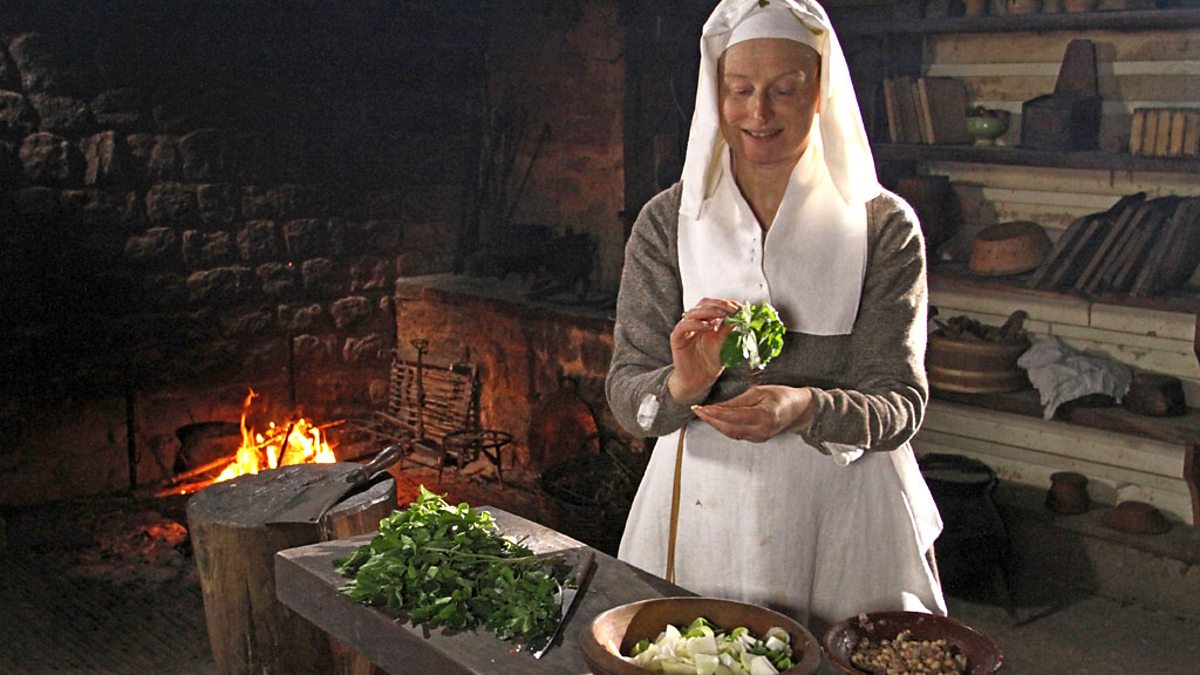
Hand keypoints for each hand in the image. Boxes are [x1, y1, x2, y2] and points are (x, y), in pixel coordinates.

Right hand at [667, 298, 739, 403]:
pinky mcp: (677, 338)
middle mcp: (695, 322)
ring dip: (710, 311)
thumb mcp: (724, 344)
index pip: (715, 305)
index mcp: (707, 321)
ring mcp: (685, 329)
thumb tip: (740, 316)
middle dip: (719, 304)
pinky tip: (708, 327)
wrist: (699, 381)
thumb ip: (729, 330)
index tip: (741, 308)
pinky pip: (683, 326)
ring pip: (693, 312)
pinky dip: (696, 323)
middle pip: (704, 304)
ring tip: (723, 315)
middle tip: (732, 309)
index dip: (727, 304)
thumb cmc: (711, 363)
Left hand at [691, 385, 813, 442]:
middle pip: (729, 430)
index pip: (734, 417)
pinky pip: (737, 434)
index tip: (702, 407)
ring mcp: (760, 437)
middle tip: (697, 411)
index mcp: (764, 415)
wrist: (800, 410)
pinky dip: (724, 427)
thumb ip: (738, 401)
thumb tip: (717, 406)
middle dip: (710, 421)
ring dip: (715, 424)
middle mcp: (762, 430)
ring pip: (731, 434)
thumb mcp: (760, 391)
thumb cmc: (783, 396)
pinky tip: (716, 419)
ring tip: (702, 413)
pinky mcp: (757, 439)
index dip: (716, 413)